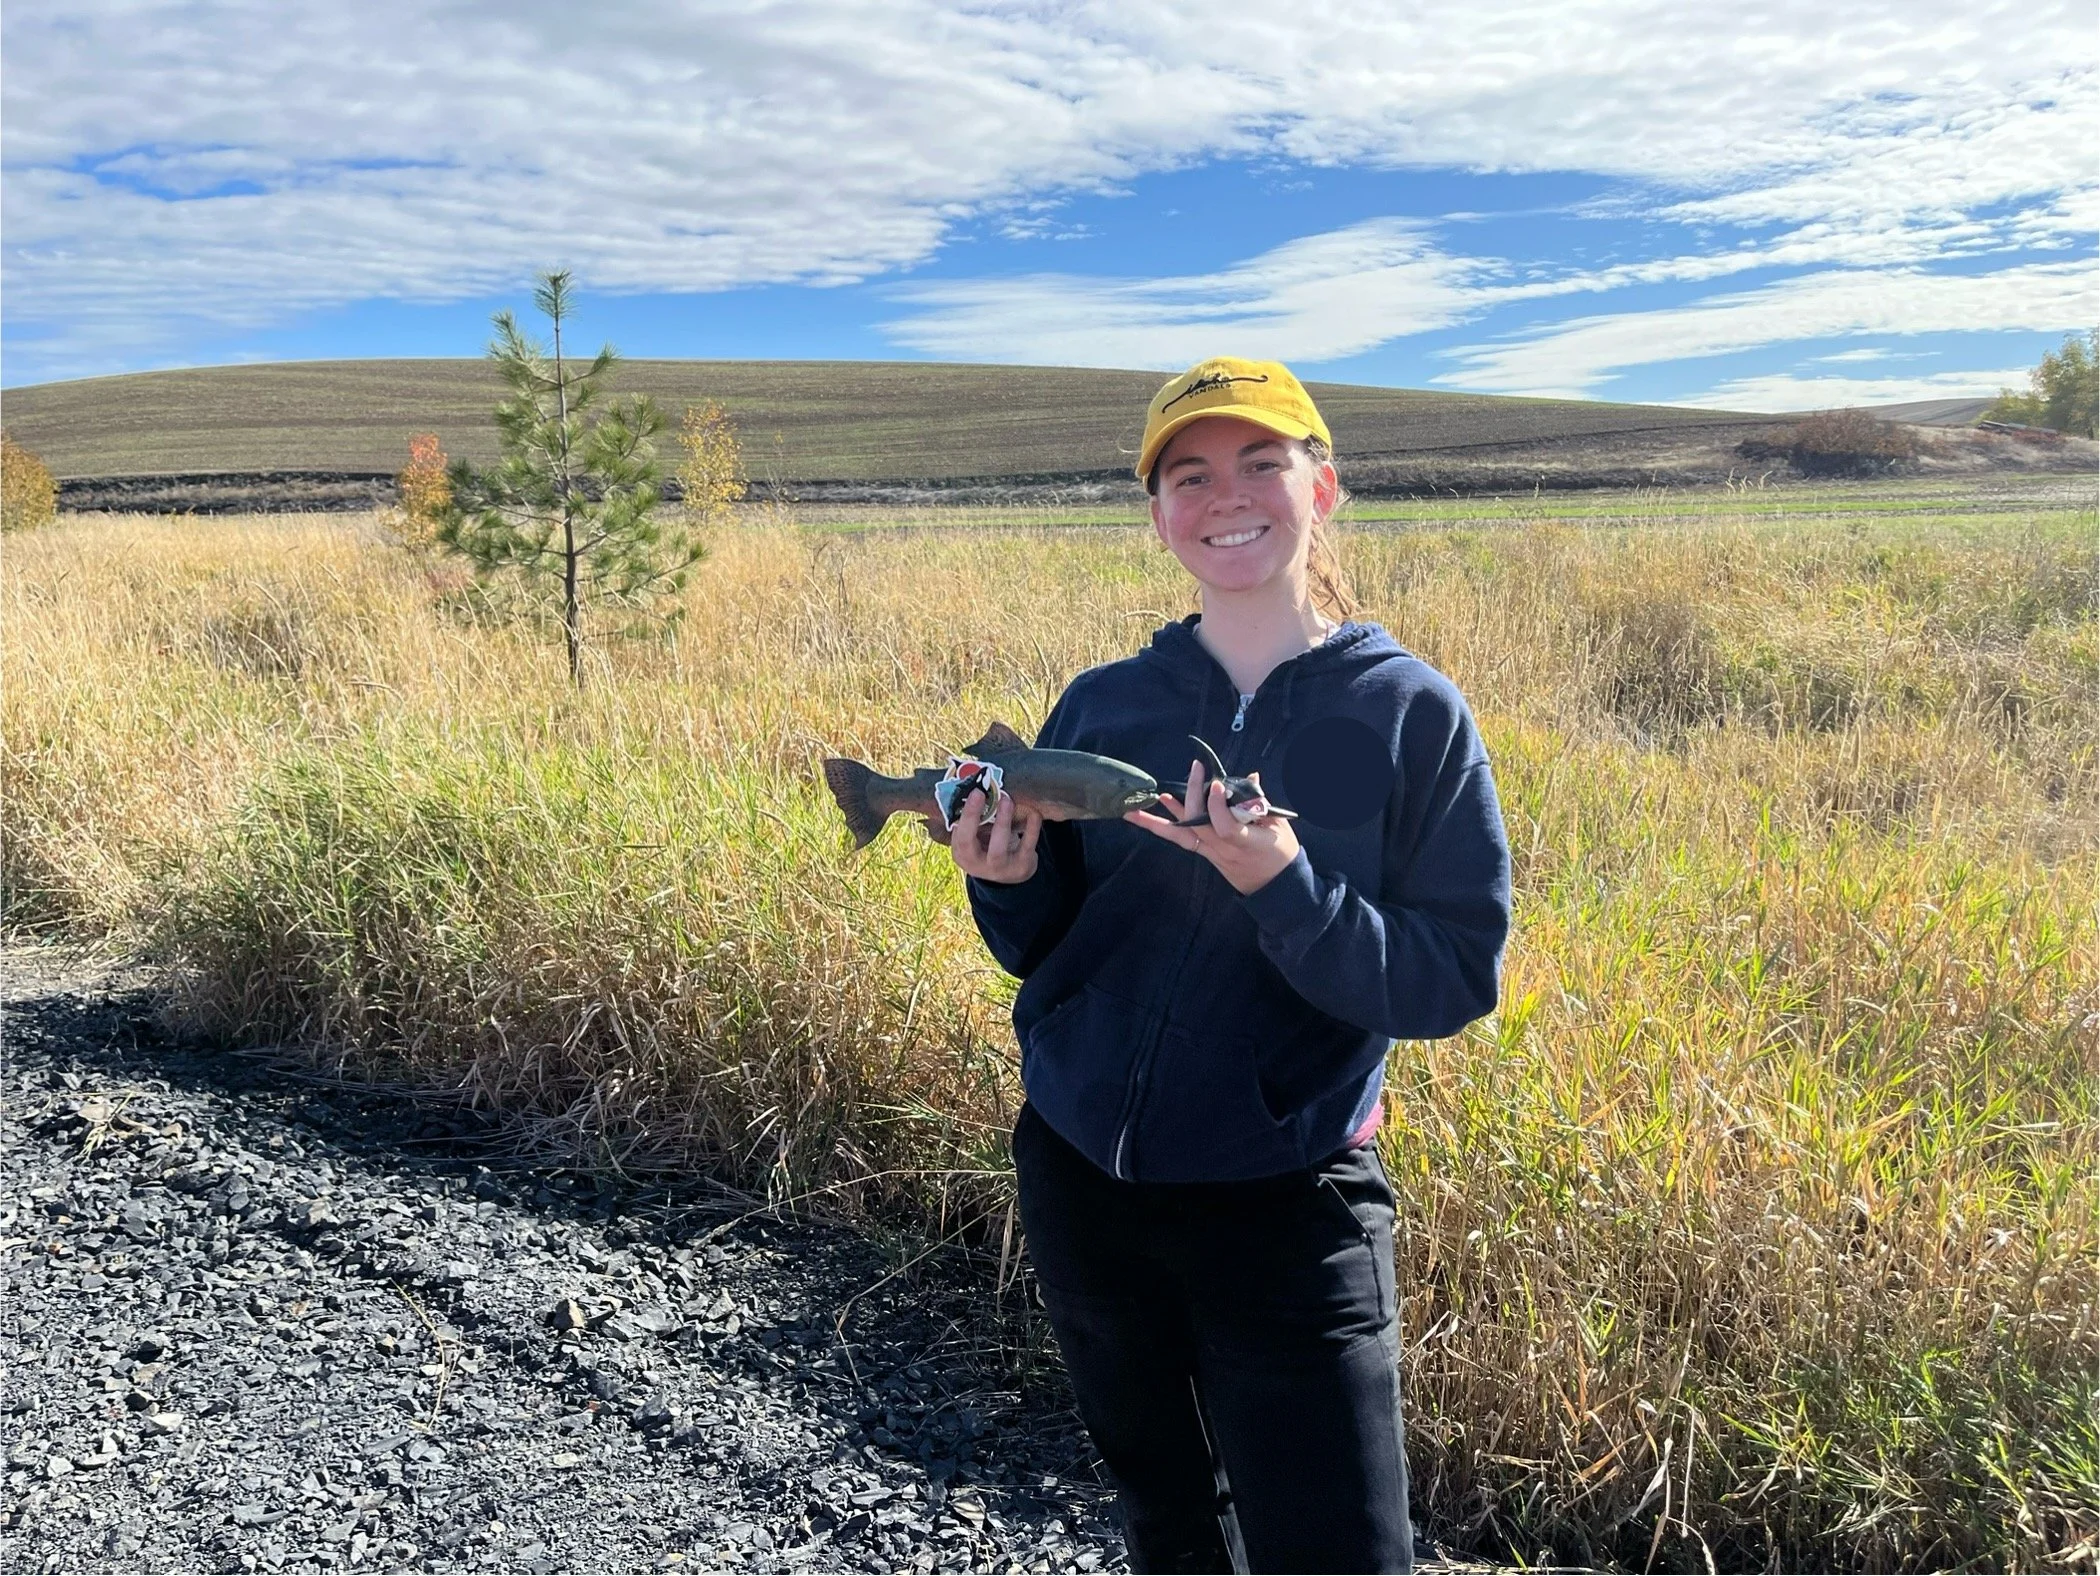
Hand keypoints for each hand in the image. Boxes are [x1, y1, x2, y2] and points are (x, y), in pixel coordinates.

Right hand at [947, 788, 1042, 883]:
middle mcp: (977, 865)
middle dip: (973, 817)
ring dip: (1002, 822)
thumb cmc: (989, 846)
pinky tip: (1034, 813)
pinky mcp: (1021, 867)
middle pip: (969, 844)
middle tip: (982, 793)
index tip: (976, 792)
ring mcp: (999, 869)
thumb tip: (979, 785)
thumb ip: (975, 818)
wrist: (1009, 873)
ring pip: (998, 849)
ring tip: (1007, 801)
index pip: (958, 834)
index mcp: (962, 853)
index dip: (966, 814)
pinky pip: (1026, 847)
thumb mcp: (977, 836)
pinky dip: (1031, 829)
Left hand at [1124, 759, 1297, 895]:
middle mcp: (1223, 849)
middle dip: (1193, 794)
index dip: (1218, 805)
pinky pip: (1182, 839)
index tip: (1218, 783)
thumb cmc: (1280, 853)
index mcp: (1246, 842)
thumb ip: (1260, 802)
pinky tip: (1153, 814)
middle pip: (1199, 824)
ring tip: (1140, 804)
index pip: (1225, 826)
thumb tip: (1250, 777)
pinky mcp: (1204, 854)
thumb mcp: (1278, 826)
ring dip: (1157, 820)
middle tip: (1195, 769)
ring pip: (1181, 835)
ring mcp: (1211, 853)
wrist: (1274, 886)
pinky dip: (1166, 826)